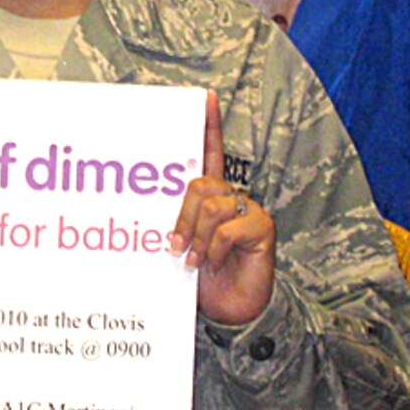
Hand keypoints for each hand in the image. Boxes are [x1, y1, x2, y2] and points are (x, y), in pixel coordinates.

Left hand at [169, 92, 275, 326]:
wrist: (230, 311)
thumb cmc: (202, 279)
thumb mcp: (181, 248)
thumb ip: (173, 225)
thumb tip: (147, 217)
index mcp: (210, 197)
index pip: (210, 153)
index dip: (209, 125)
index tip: (205, 98)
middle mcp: (229, 197)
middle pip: (198, 184)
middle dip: (182, 218)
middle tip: (175, 248)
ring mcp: (247, 210)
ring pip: (210, 205)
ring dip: (196, 238)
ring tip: (196, 261)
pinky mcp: (262, 226)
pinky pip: (227, 227)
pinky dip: (215, 248)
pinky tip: (216, 262)